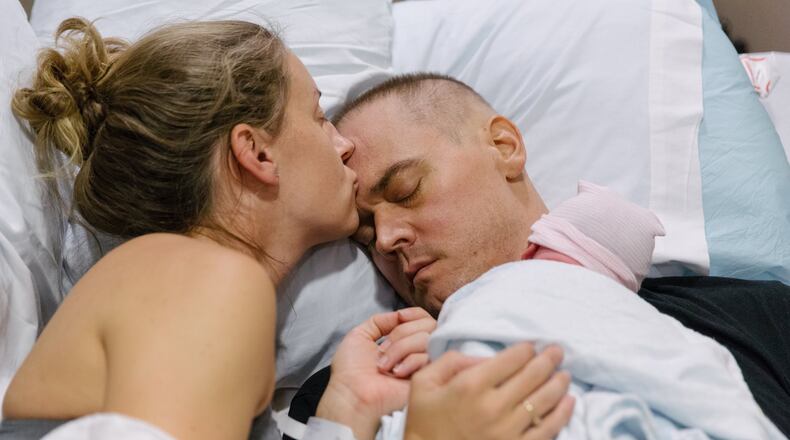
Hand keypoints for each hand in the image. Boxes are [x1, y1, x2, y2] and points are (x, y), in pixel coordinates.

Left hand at [316, 310, 430, 439]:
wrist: (351, 395)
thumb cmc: (350, 370)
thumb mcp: (359, 335)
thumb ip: (380, 321)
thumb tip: (401, 315)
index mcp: (401, 342)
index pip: (422, 319)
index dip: (414, 314)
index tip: (400, 317)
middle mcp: (414, 352)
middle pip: (428, 325)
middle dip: (403, 332)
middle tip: (383, 349)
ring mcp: (422, 366)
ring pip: (427, 339)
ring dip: (401, 348)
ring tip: (384, 365)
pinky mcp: (427, 378)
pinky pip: (427, 357)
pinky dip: (409, 361)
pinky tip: (396, 374)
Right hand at [404, 343, 574, 439]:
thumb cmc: (424, 420)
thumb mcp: (424, 382)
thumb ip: (452, 361)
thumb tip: (485, 357)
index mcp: (471, 386)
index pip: (512, 359)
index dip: (526, 349)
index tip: (531, 346)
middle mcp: (493, 406)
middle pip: (533, 376)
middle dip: (549, 359)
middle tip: (558, 351)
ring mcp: (507, 431)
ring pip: (545, 400)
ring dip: (559, 383)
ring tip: (565, 374)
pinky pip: (547, 430)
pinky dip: (562, 414)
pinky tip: (569, 402)